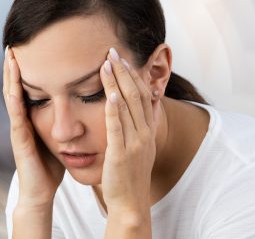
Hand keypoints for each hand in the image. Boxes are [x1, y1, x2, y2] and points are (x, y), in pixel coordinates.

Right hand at [3, 46, 64, 207]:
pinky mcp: (20, 140)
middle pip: (17, 87)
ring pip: (12, 97)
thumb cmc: (49, 165)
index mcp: (32, 118)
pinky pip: (16, 117)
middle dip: (15, 65)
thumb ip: (61, 121)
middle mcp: (23, 120)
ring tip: (10, 55)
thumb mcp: (57, 137)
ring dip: (10, 76)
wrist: (41, 191)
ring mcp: (19, 129)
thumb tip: (79, 105)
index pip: (29, 88)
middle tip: (15, 43)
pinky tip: (14, 86)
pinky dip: (14, 100)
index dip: (27, 69)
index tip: (31, 48)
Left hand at [99, 48, 156, 217]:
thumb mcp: (139, 146)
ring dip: (117, 83)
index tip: (122, 58)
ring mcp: (135, 143)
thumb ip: (139, 125)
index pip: (142, 95)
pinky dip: (114, 110)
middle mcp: (145, 133)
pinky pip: (118, 129)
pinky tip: (109, 95)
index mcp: (147, 130)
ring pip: (127, 106)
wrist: (131, 203)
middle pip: (136, 95)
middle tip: (112, 52)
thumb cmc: (130, 173)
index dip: (133, 75)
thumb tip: (140, 104)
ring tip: (107, 63)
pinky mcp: (121, 154)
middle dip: (124, 71)